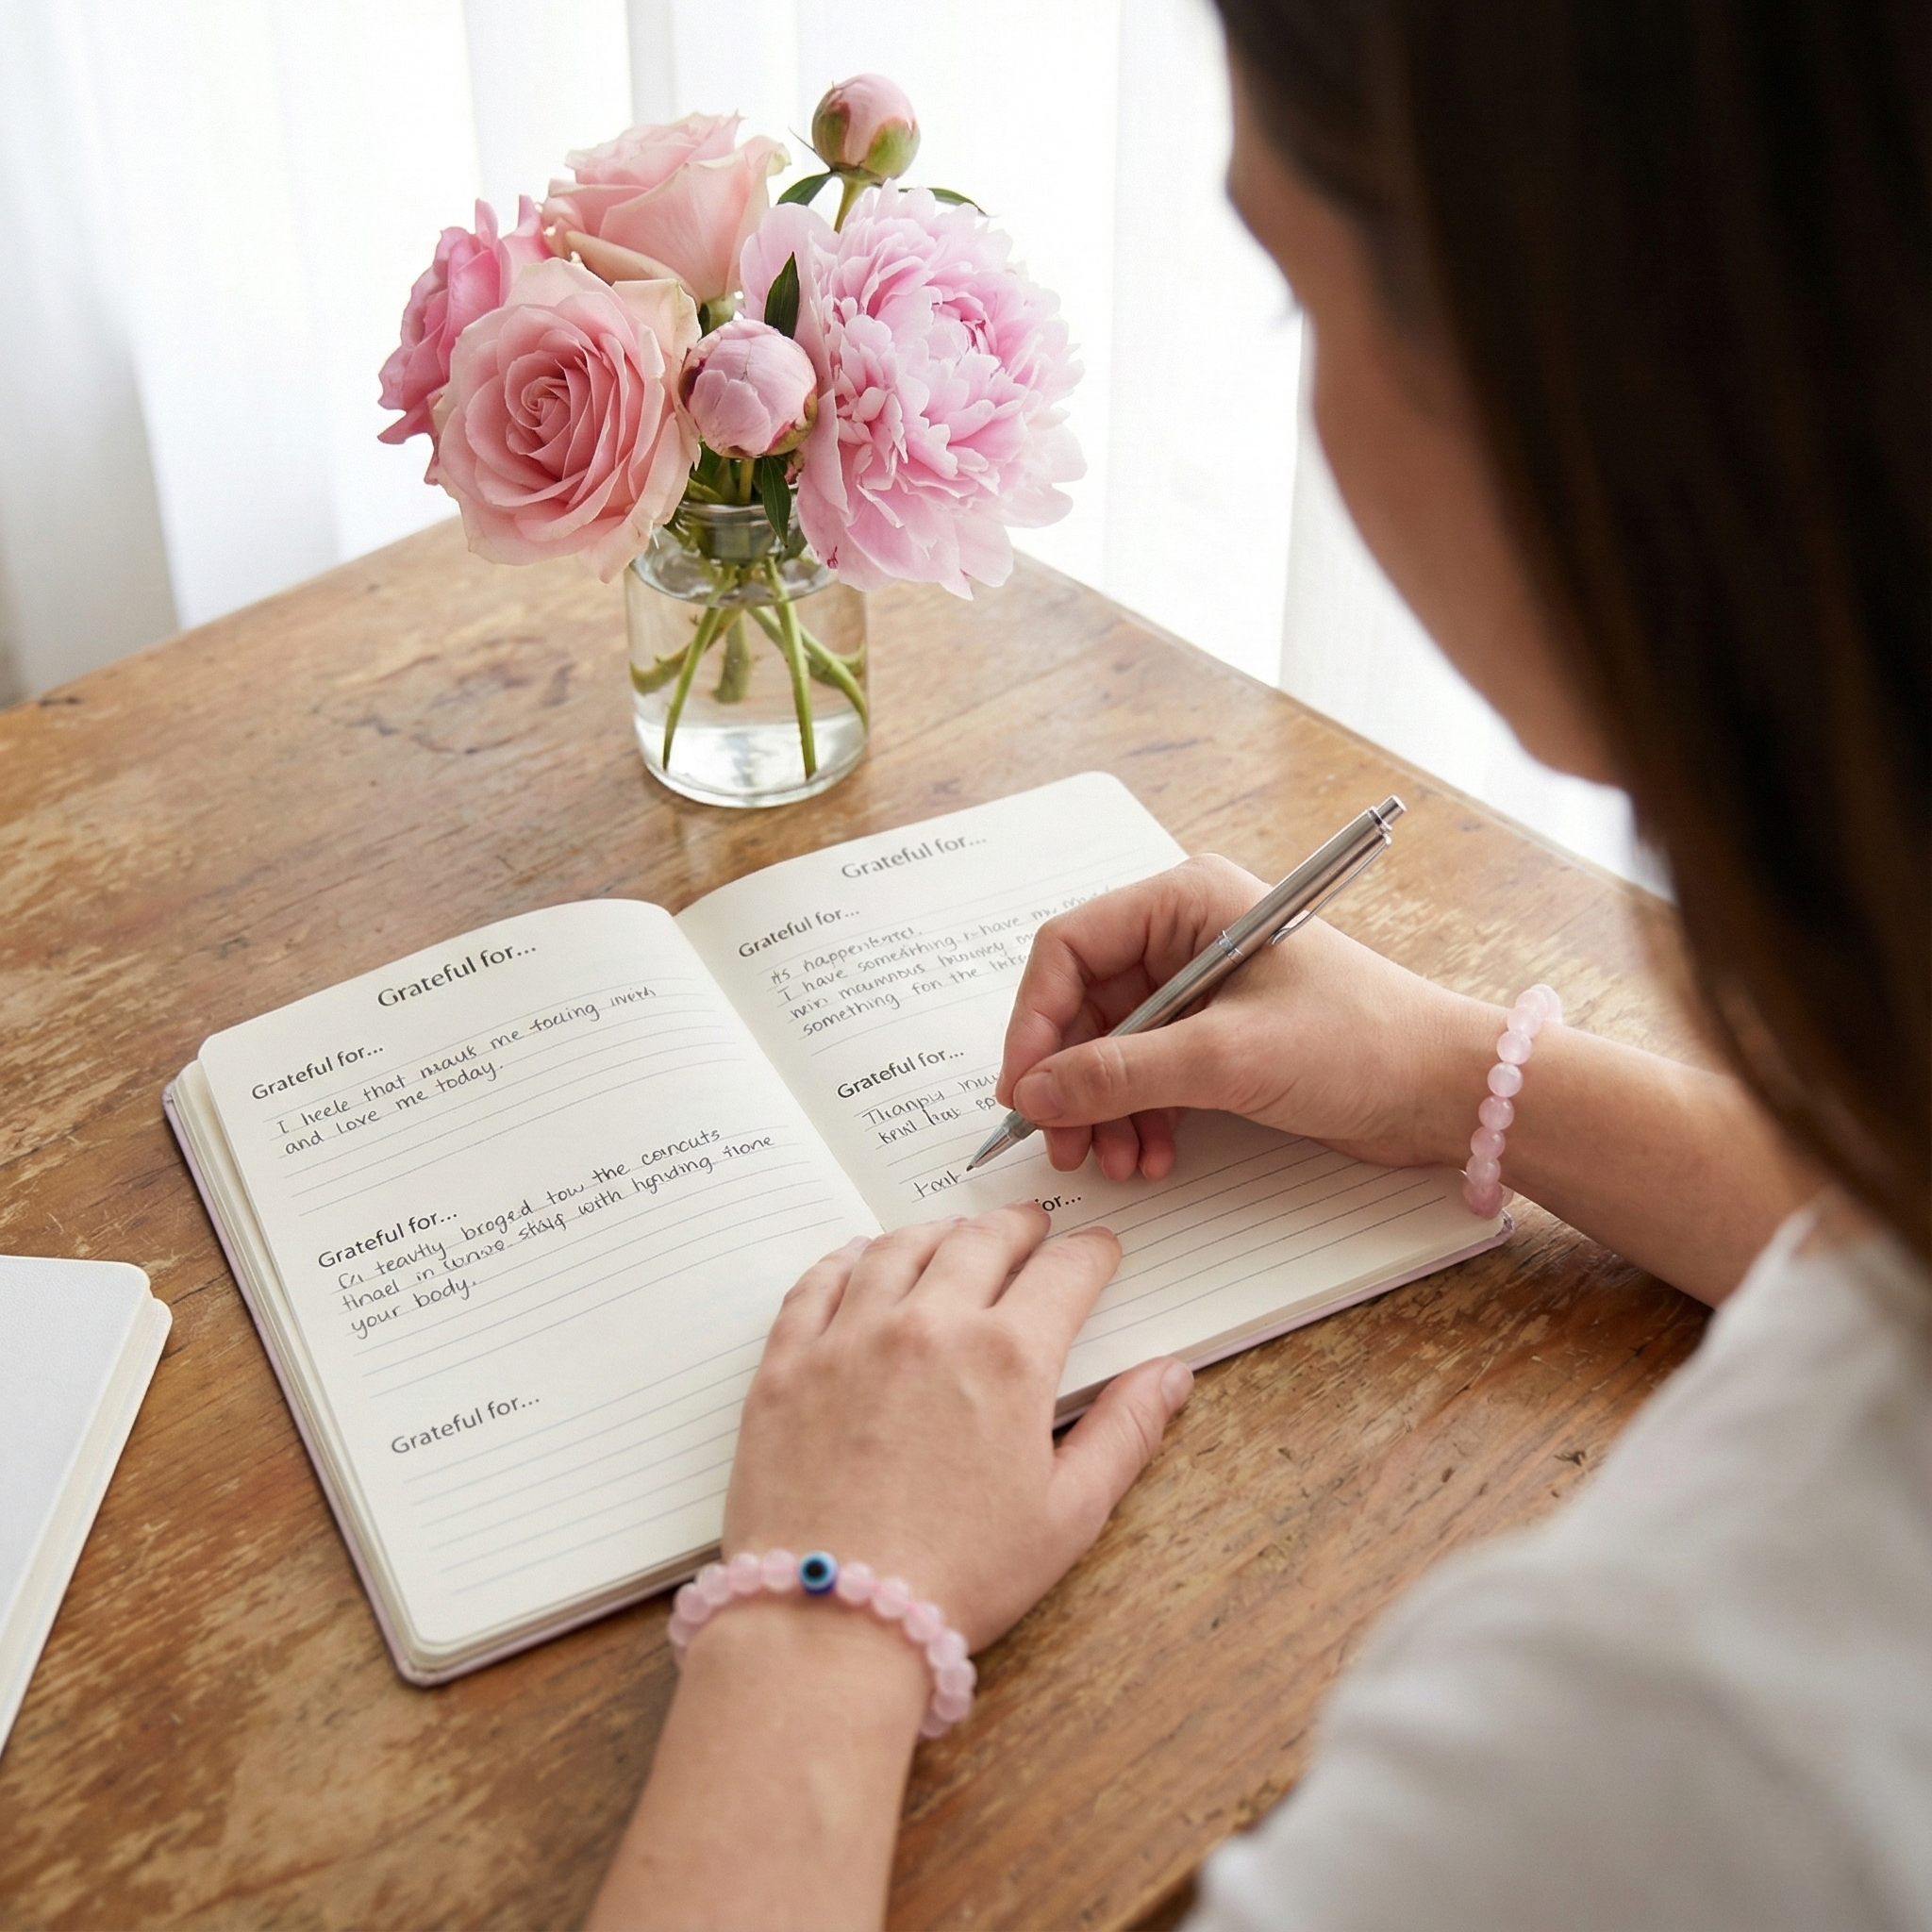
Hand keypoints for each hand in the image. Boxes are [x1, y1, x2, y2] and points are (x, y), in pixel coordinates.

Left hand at [723, 1203, 1194, 1649]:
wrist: (832, 1620)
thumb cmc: (959, 1578)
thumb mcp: (1068, 1515)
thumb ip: (1125, 1433)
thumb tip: (1170, 1374)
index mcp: (1009, 1358)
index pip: (1065, 1273)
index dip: (1090, 1254)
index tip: (1098, 1250)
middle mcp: (929, 1325)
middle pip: (981, 1241)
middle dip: (1017, 1227)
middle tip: (1030, 1228)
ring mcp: (850, 1337)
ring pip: (899, 1248)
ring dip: (938, 1232)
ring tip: (954, 1236)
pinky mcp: (788, 1362)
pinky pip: (819, 1281)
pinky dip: (849, 1257)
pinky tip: (861, 1258)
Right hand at [995, 855, 1499, 1179]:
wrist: (1445, 1089)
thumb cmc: (1360, 1043)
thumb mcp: (1227, 1058)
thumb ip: (1121, 1074)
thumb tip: (1035, 1093)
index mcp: (1186, 901)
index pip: (1069, 947)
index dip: (1036, 1020)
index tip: (1024, 1088)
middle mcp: (1186, 934)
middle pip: (1084, 1004)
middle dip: (1070, 1079)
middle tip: (1064, 1143)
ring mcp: (1202, 988)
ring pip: (1111, 1047)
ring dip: (1104, 1108)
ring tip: (1117, 1161)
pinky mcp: (1219, 1036)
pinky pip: (1148, 1073)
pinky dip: (1139, 1116)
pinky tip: (1152, 1155)